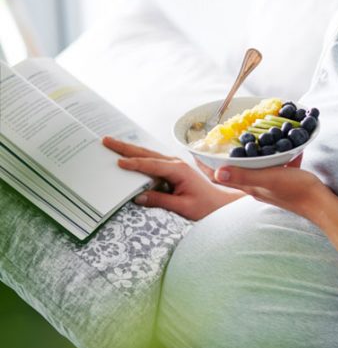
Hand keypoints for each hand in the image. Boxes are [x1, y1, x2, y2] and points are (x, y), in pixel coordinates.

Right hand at [103, 137, 243, 220]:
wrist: (221, 203)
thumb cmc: (206, 205)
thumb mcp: (184, 207)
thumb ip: (161, 201)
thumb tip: (138, 197)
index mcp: (179, 170)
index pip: (151, 165)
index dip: (134, 164)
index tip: (117, 163)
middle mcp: (176, 163)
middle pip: (146, 153)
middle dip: (125, 147)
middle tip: (106, 140)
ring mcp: (174, 164)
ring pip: (148, 154)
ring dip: (129, 149)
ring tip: (111, 142)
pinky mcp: (173, 169)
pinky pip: (153, 160)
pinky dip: (139, 156)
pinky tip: (128, 154)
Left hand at [199, 154, 337, 282]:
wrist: (320, 203)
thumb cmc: (295, 190)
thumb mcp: (268, 178)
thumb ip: (244, 175)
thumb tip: (217, 172)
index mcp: (249, 185)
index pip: (220, 176)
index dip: (206, 165)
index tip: (195, 149)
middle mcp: (256, 186)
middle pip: (233, 171)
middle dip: (223, 158)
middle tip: (216, 141)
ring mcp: (270, 184)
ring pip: (252, 168)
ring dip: (246, 156)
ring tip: (242, 140)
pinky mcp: (283, 181)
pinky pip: (273, 166)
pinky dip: (272, 155)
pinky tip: (280, 144)